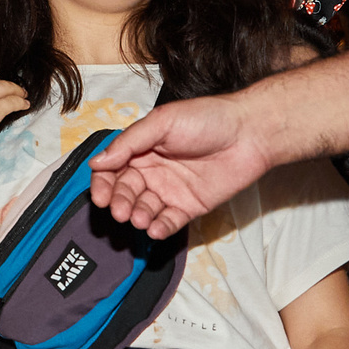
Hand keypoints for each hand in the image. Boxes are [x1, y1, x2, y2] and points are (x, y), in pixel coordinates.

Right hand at [89, 94, 266, 239]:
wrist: (250, 134)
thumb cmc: (209, 119)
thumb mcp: (163, 122)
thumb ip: (129, 142)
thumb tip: (98, 162)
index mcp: (142, 148)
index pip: (112, 169)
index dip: (103, 183)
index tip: (101, 197)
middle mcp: (153, 170)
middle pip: (125, 191)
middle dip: (120, 202)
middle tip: (120, 211)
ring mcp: (171, 190)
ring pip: (145, 209)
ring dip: (138, 216)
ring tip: (140, 219)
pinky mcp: (189, 206)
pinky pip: (169, 222)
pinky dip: (160, 228)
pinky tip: (155, 229)